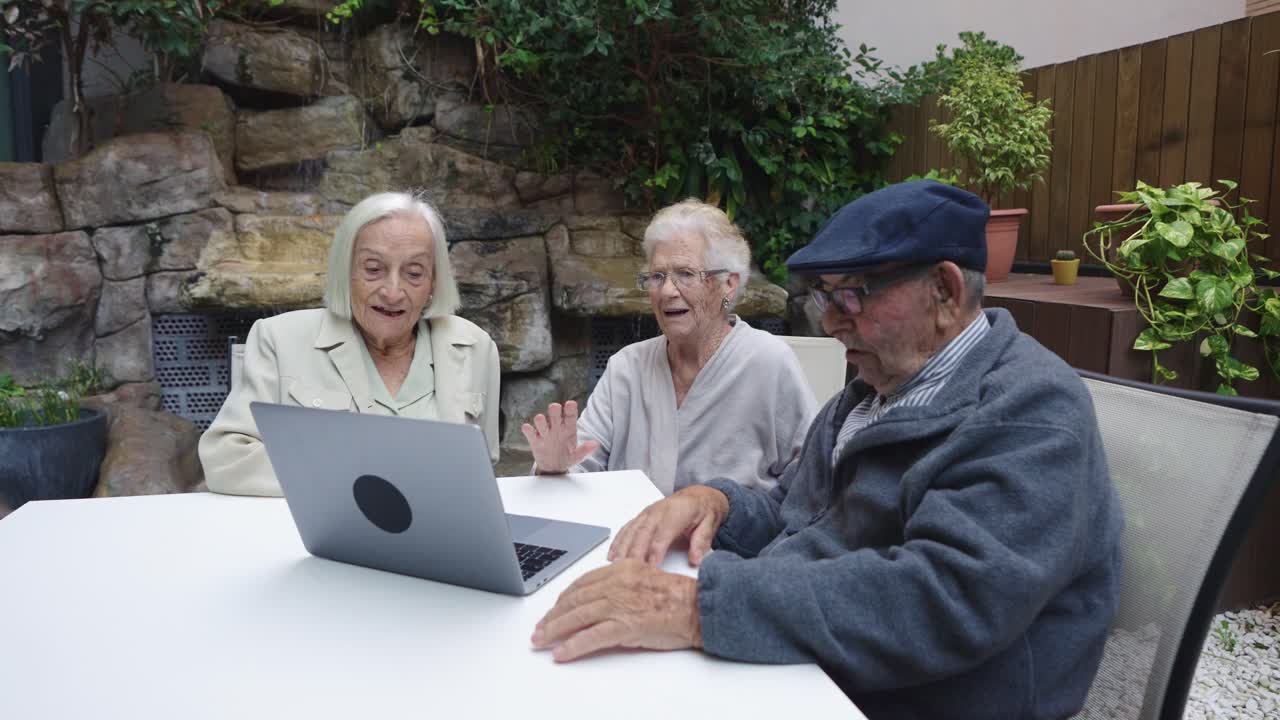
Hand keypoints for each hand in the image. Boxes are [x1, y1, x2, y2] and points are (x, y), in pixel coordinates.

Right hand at [521, 401, 599, 473]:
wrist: (553, 467)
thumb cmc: (567, 456)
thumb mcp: (577, 456)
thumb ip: (585, 450)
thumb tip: (595, 444)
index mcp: (568, 428)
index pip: (570, 415)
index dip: (570, 409)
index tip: (571, 403)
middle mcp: (556, 427)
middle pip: (554, 413)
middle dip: (554, 410)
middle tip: (555, 408)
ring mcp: (544, 432)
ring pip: (540, 420)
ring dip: (540, 420)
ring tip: (543, 423)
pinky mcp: (534, 439)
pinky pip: (529, 432)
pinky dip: (528, 430)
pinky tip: (528, 429)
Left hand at [531, 560, 699, 661]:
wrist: (697, 607)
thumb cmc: (676, 597)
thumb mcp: (643, 578)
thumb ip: (619, 584)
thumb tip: (597, 599)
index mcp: (620, 569)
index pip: (581, 583)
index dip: (563, 598)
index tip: (553, 609)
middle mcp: (616, 584)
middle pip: (574, 600)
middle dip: (552, 616)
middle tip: (539, 628)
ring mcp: (618, 604)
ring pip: (576, 617)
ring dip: (554, 631)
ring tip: (541, 641)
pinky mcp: (624, 626)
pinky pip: (590, 637)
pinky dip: (572, 646)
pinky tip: (561, 654)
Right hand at [608, 485, 729, 566]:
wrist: (698, 496)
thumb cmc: (703, 510)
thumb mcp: (710, 524)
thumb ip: (702, 541)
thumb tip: (695, 559)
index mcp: (677, 511)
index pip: (663, 533)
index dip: (655, 551)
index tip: (651, 567)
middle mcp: (659, 510)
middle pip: (643, 533)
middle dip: (634, 553)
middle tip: (629, 571)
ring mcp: (648, 513)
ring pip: (631, 531)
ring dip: (622, 548)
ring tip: (616, 566)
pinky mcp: (642, 516)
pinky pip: (627, 528)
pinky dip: (618, 542)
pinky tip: (612, 554)